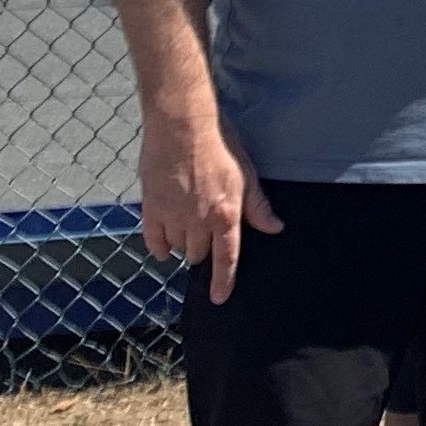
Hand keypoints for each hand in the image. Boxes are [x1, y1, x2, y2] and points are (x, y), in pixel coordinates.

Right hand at [140, 117, 282, 300]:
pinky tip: (163, 241)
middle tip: (206, 231)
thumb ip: (258, 206)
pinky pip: (152, 240)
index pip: (227, 258)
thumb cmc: (220, 147)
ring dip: (182, 244)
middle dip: (203, 249)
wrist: (182, 126)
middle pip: (199, 253)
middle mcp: (198, 220)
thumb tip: (275, 228)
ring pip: (176, 248)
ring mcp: (171, 215)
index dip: (224, 281)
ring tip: (187, 226)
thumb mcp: (247, 175)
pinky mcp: (149, 207)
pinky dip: (158, 245)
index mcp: (225, 214)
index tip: (220, 298)